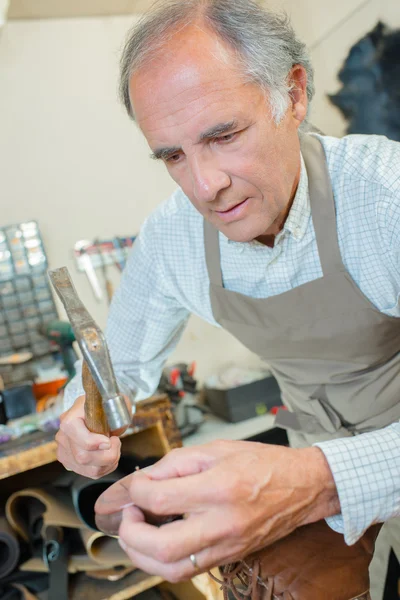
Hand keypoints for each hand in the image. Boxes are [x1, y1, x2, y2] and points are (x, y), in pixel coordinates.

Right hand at [56, 395, 120, 478]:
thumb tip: (112, 433)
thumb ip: (115, 413)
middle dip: (108, 455)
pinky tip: (108, 456)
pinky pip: (90, 473)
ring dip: (108, 463)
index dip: (96, 443)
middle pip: (83, 457)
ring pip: (89, 469)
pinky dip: (105, 468)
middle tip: (116, 443)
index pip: (78, 438)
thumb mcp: (113, 403)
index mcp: (70, 418)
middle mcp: (63, 436)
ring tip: (114, 449)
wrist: (100, 410)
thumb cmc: (107, 406)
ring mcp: (64, 451)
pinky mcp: (70, 462)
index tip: (110, 440)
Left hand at [95, 440, 339, 581]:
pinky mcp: (228, 557)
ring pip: (171, 569)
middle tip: (129, 513)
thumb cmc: (262, 463)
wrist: (302, 487)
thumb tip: (145, 478)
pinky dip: (162, 559)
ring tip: (138, 528)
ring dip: (141, 553)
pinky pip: (187, 570)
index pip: (160, 499)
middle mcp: (222, 523)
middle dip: (130, 533)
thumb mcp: (217, 448)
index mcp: (218, 488)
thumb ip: (176, 462)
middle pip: (160, 547)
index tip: (135, 484)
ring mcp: (226, 546)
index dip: (136, 491)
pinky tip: (158, 538)